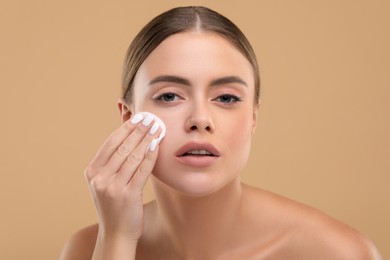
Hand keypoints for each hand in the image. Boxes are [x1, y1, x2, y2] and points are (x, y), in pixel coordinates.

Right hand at [84, 113, 161, 240]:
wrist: (116, 233)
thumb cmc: (114, 204)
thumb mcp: (105, 182)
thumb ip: (112, 162)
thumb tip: (129, 136)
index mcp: (92, 171)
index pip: (110, 143)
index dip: (126, 128)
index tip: (138, 117)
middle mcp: (99, 178)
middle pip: (122, 147)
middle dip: (138, 130)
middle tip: (150, 118)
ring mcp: (112, 186)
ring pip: (132, 156)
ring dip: (146, 140)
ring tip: (157, 128)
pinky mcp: (128, 194)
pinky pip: (142, 169)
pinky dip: (150, 155)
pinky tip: (157, 145)